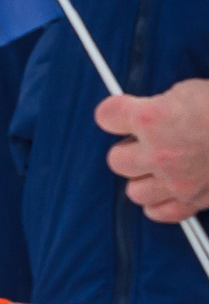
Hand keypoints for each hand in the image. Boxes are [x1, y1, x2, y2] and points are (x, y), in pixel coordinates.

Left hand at [101, 80, 208, 221]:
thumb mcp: (190, 91)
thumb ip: (161, 105)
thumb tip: (150, 111)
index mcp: (152, 118)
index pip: (106, 117)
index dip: (115, 114)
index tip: (121, 114)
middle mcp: (159, 152)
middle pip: (116, 160)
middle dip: (129, 150)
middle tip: (145, 142)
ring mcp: (177, 180)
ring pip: (134, 190)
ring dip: (143, 178)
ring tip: (159, 167)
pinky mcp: (196, 199)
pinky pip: (161, 212)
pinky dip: (160, 203)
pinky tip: (167, 189)